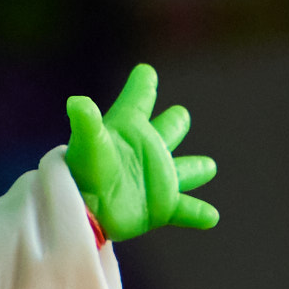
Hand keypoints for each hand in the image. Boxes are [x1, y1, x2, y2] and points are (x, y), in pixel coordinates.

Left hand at [65, 64, 217, 242]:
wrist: (84, 215)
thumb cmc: (83, 175)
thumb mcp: (86, 145)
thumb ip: (86, 122)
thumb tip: (76, 102)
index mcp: (129, 129)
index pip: (138, 99)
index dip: (143, 85)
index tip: (145, 72)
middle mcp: (145, 151)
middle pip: (166, 130)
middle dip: (174, 122)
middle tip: (180, 114)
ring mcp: (156, 180)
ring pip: (183, 170)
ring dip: (196, 168)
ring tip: (210, 166)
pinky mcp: (161, 207)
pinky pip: (185, 209)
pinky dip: (198, 213)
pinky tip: (212, 216)